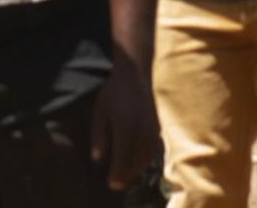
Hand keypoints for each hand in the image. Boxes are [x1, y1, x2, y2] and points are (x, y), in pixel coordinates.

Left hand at [90, 59, 158, 190]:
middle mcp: (141, 132)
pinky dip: (146, 159)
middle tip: (117, 183)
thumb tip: (98, 159)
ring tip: (127, 175)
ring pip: (147, 158)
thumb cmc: (114, 91)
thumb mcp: (100, 112)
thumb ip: (99, 136)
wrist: (136, 72)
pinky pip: (154, 149)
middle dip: (126, 176)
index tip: (111, 184)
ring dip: (137, 169)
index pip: (122, 160)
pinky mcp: (158, 125)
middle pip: (135, 163)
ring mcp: (152, 129)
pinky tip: (139, 162)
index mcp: (125, 129)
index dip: (117, 175)